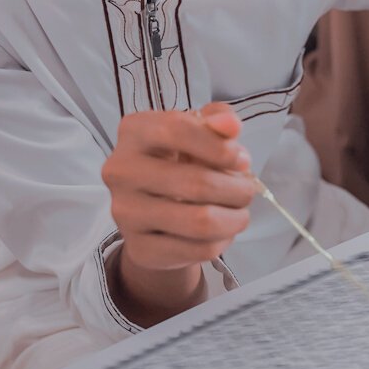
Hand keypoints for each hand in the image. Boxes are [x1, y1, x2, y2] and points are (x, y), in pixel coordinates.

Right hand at [102, 103, 252, 323]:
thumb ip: (217, 119)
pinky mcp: (139, 248)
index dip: (219, 146)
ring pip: (200, 222)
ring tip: (241, 213)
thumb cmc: (179, 160)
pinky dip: (222, 241)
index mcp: (134, 131)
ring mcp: (125, 212)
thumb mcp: (198, 131)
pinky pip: (197, 249)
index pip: (177, 130)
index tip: (242, 160)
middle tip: (247, 191)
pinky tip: (222, 231)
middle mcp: (120, 170)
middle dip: (236, 189)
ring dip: (234, 219)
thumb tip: (230, 125)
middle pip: (196, 183)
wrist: (153, 211)